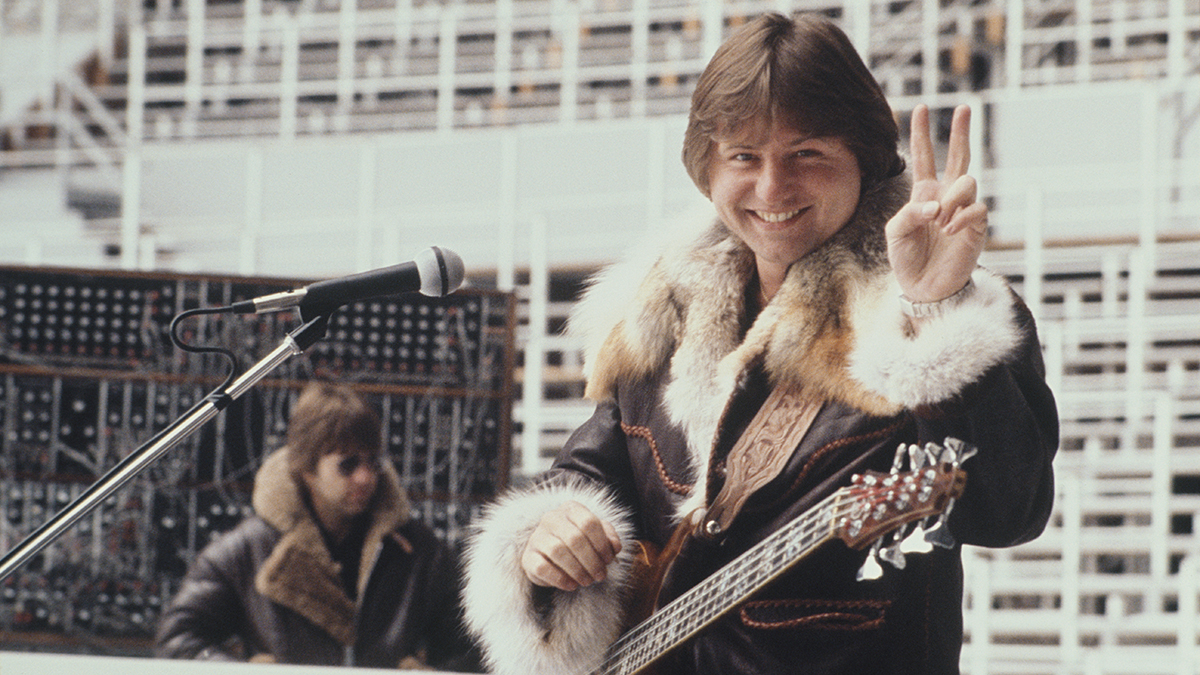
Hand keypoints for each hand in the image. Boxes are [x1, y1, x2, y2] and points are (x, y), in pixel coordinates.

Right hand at [520, 501, 622, 590]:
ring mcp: (537, 537)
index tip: (608, 560)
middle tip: (600, 576)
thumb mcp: (597, 536)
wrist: (551, 555)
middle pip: (575, 538)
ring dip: (577, 570)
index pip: (589, 522)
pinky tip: (572, 585)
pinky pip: (543, 568)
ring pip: (558, 551)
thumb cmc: (579, 544)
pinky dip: (560, 579)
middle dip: (592, 561)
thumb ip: (609, 537)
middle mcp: (551, 518)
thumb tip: (615, 546)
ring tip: (587, 581)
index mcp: (570, 509)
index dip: (602, 544)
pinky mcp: (528, 557)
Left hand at [886, 104, 987, 303]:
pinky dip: (960, 216)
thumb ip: (910, 212)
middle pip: (959, 156)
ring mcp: (963, 209)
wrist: (923, 287)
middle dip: (961, 131)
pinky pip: (975, 208)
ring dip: (951, 198)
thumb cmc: (906, 258)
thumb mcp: (895, 232)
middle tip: (964, 107)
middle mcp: (946, 196)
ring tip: (939, 221)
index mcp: (924, 193)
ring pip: (967, 181)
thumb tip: (936, 204)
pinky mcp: (977, 225)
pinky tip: (949, 229)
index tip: (920, 108)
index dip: (920, 134)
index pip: (924, 157)